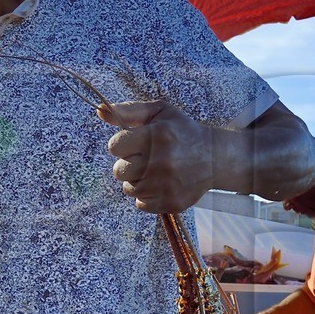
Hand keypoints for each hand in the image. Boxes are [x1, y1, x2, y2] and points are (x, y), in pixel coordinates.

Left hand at [98, 99, 212, 213]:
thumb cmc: (182, 132)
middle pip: (118, 171)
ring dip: (136, 180)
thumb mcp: (159, 112)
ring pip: (128, 188)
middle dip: (128, 163)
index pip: (114, 146)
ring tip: (153, 170)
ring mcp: (166, 185)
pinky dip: (146, 195)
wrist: (214, 158)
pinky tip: (160, 183)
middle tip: (145, 158)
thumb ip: (128, 110)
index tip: (135, 142)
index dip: (122, 144)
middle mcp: (161, 162)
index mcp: (157, 136)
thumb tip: (99, 110)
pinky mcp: (171, 202)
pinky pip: (140, 203)